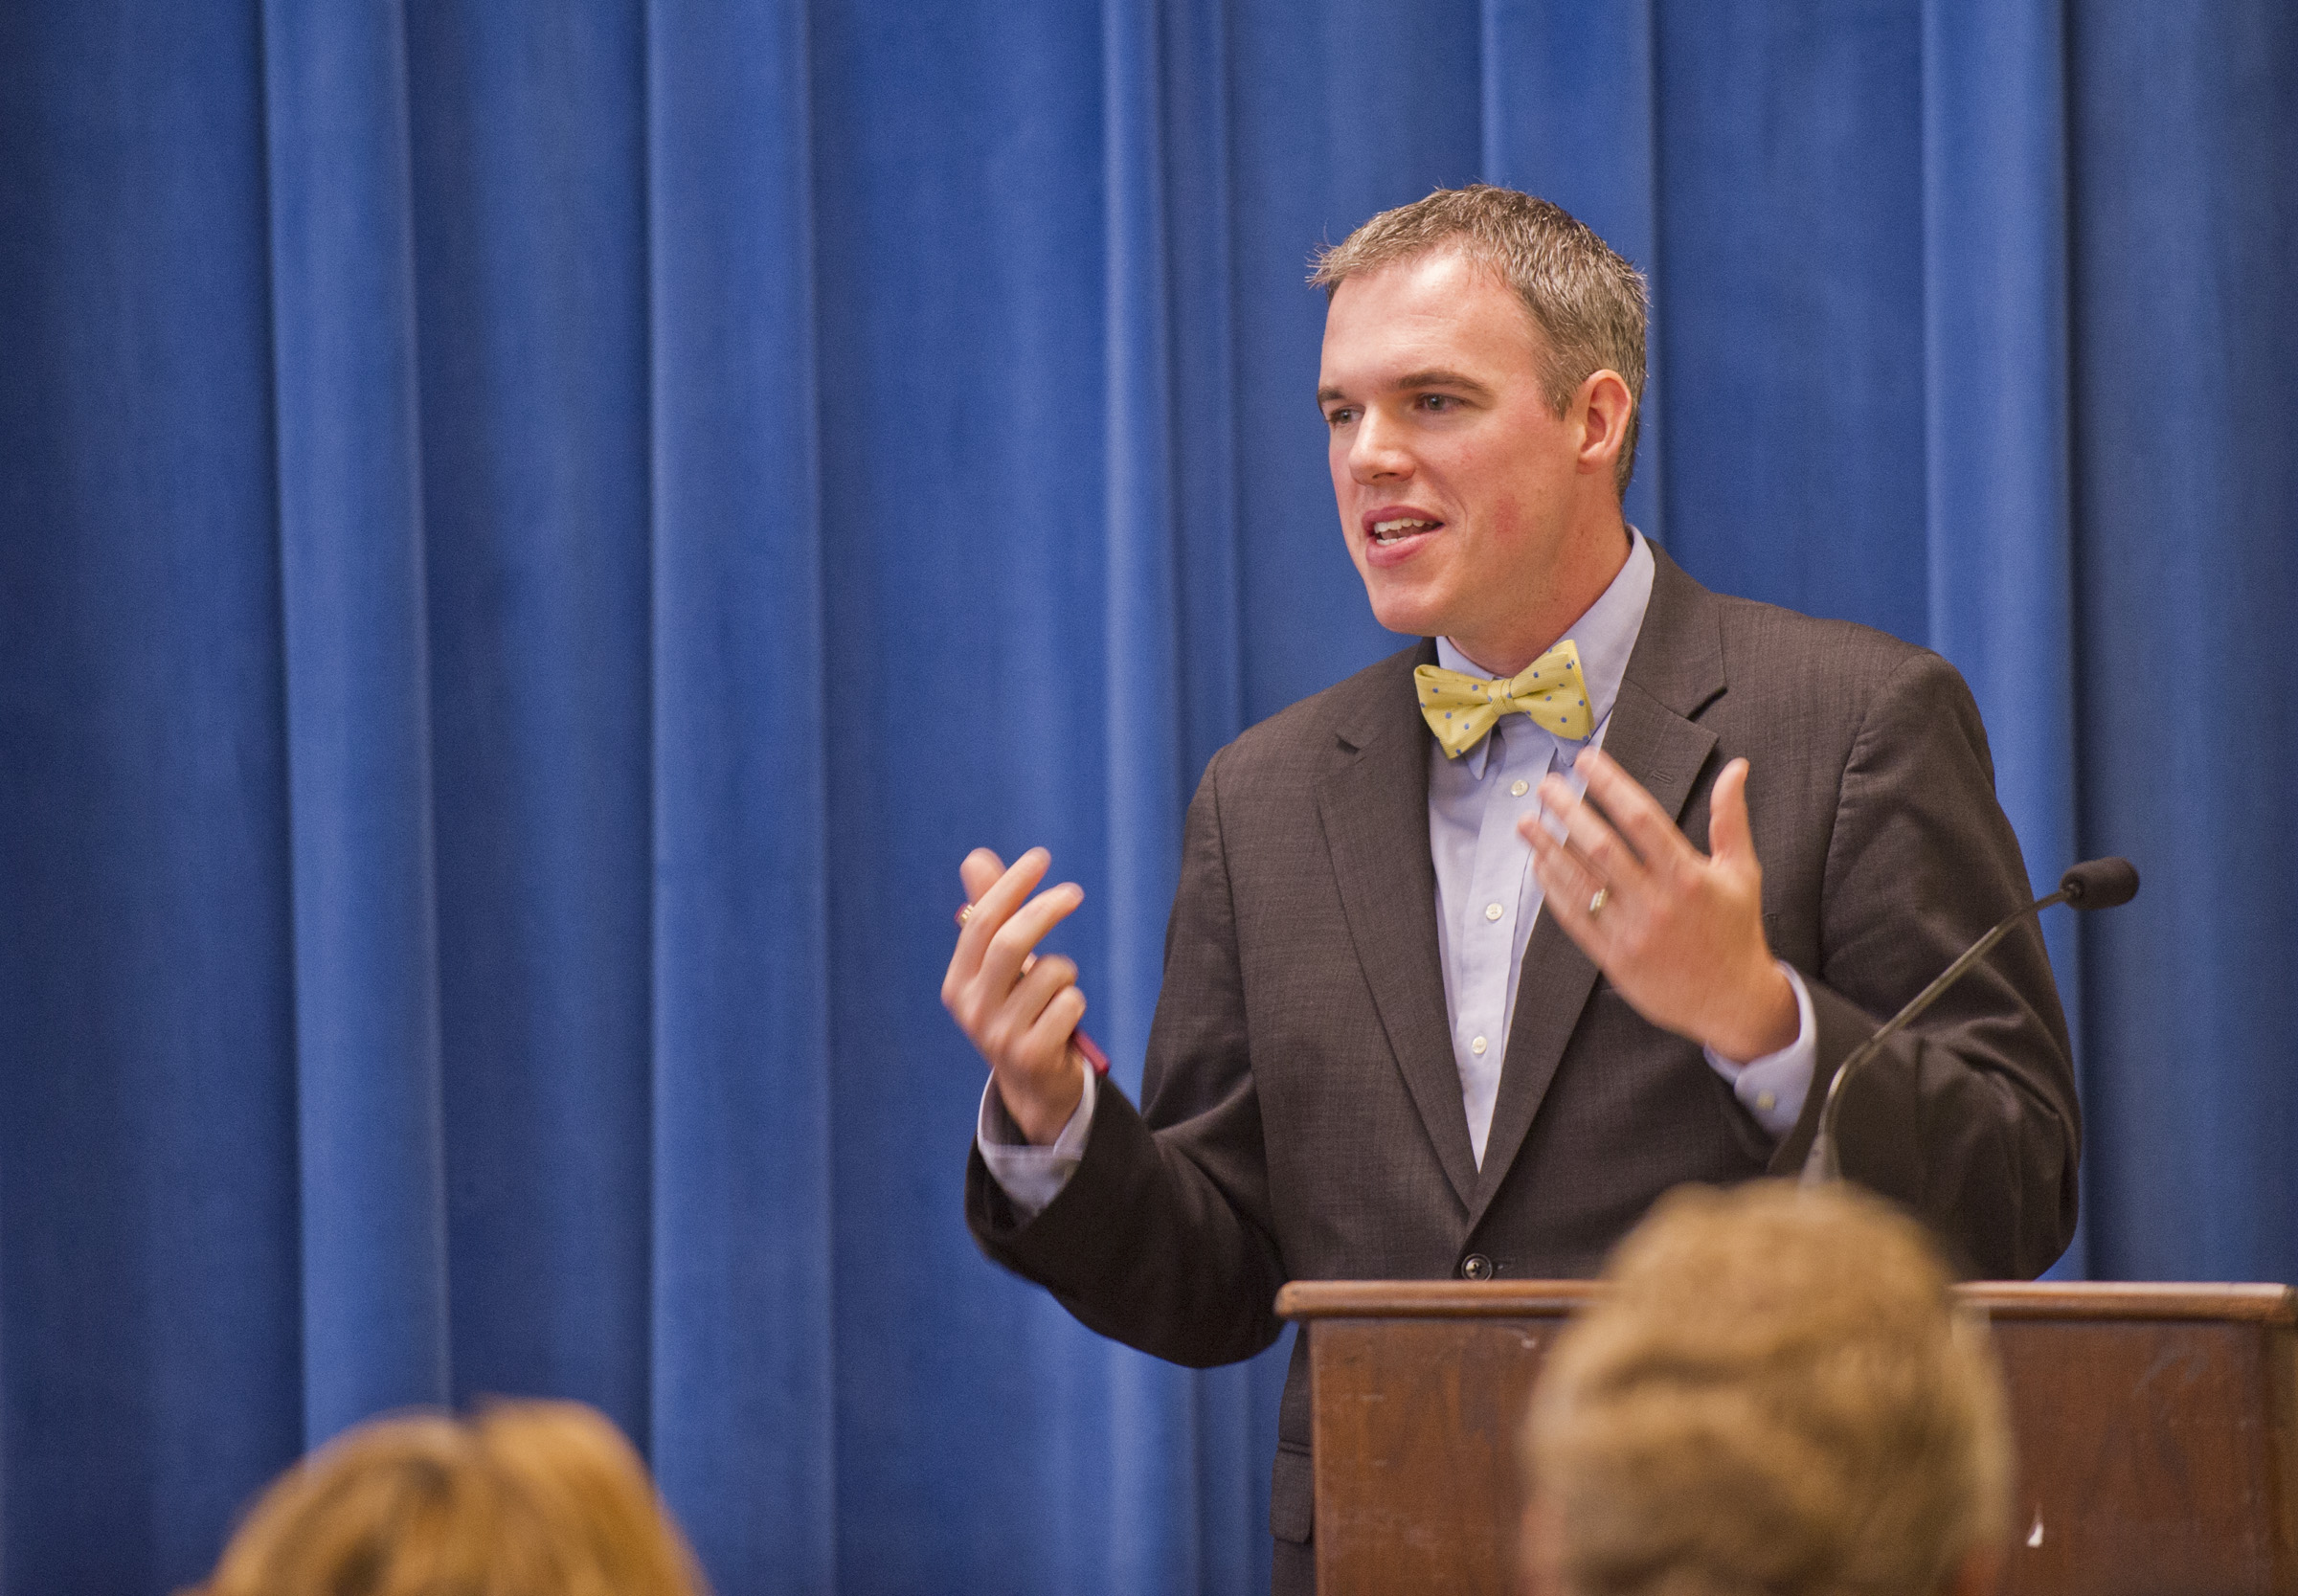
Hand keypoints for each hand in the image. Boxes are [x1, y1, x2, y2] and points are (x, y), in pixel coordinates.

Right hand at [941, 847, 1089, 1143]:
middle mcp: (971, 1009)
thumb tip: (976, 857)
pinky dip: (1076, 1003)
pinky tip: (1065, 1023)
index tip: (1040, 857)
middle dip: (1045, 909)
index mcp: (957, 983)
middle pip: (1010, 942)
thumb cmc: (1018, 1012)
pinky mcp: (1031, 1055)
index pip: (979, 921)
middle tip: (1074, 892)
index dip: (1010, 886)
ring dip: (1066, 973)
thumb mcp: (999, 969)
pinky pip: (1070, 1003)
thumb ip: (990, 914)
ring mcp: (999, 1035)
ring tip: (1058, 994)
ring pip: (1051, 972)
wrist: (1033, 1087)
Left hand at [1515, 748, 1796, 1062]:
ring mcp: (1632, 933)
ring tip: (1526, 821)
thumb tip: (1737, 766)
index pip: (1641, 818)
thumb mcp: (1742, 872)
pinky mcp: (1614, 959)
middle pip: (1602, 847)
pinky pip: (1575, 918)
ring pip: (1580, 882)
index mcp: (1689, 877)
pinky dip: (1553, 888)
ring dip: (1548, 847)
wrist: (1734, 1002)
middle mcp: (1657, 903)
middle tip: (1547, 785)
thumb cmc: (1737, 931)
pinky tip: (1540, 863)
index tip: (1586, 760)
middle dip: (1569, 811)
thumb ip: (1731, 818)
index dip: (1610, 785)